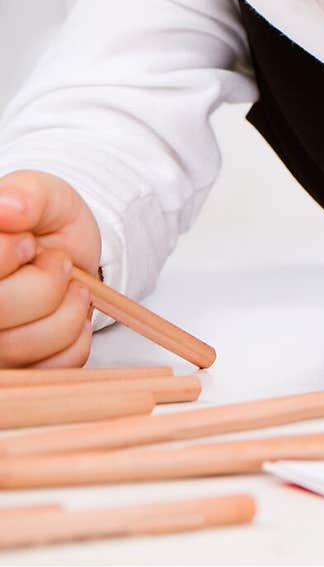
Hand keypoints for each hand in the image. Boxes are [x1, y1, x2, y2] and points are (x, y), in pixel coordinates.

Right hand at [0, 170, 101, 367]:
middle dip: (45, 283)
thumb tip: (6, 208)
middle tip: (57, 262)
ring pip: (22, 345)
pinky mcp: (16, 371)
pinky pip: (48, 368)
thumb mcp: (46, 195)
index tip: (29, 241)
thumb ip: (29, 194)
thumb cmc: (47, 225)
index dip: (10, 254)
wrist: (71, 256)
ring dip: (66, 309)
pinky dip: (74, 337)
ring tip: (67, 286)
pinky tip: (67, 313)